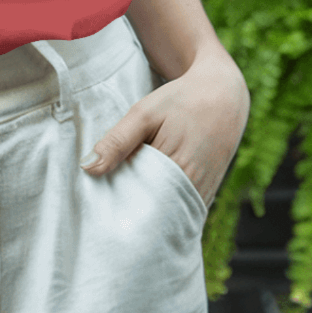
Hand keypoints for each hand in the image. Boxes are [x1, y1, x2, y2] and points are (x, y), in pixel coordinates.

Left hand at [81, 52, 249, 204]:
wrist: (223, 95)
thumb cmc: (180, 101)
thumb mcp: (144, 113)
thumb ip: (117, 141)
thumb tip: (87, 168)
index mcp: (175, 169)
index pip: (137, 203)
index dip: (115, 208)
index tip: (95, 210)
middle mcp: (192, 188)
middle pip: (152, 215)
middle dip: (129, 216)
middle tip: (104, 214)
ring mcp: (202, 195)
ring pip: (167, 217)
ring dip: (147, 215)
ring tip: (122, 213)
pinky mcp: (207, 196)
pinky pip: (180, 211)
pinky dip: (163, 210)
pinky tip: (146, 204)